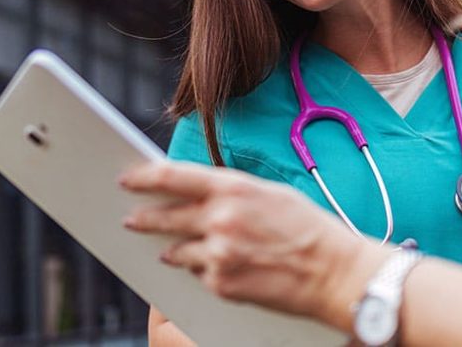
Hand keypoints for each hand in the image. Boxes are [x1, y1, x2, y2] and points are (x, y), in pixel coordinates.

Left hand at [121, 161, 377, 324]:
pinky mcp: (222, 284)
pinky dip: (203, 271)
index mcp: (233, 188)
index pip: (172, 177)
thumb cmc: (308, 228)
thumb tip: (198, 192)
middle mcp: (221, 219)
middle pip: (164, 216)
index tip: (126, 179)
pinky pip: (200, 274)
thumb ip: (231, 191)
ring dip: (172, 249)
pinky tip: (218, 267)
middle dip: (144, 218)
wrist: (334, 272)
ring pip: (176, 250)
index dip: (142, 177)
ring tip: (169, 249)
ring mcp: (218, 254)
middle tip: (132, 219)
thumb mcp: (270, 194)